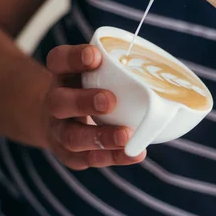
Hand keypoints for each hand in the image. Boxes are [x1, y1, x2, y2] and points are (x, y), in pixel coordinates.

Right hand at [44, 44, 145, 169]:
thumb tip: (159, 69)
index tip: (96, 56)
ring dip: (100, 137)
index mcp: (62, 75)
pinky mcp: (70, 154)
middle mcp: (55, 102)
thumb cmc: (89, 89)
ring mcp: (59, 130)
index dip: (74, 58)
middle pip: (59, 102)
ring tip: (126, 136)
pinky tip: (135, 154)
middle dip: (83, 102)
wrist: (61, 120)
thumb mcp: (94, 72)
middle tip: (109, 101)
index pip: (58, 60)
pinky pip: (89, 159)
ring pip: (72, 137)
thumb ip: (115, 68)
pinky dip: (113, 157)